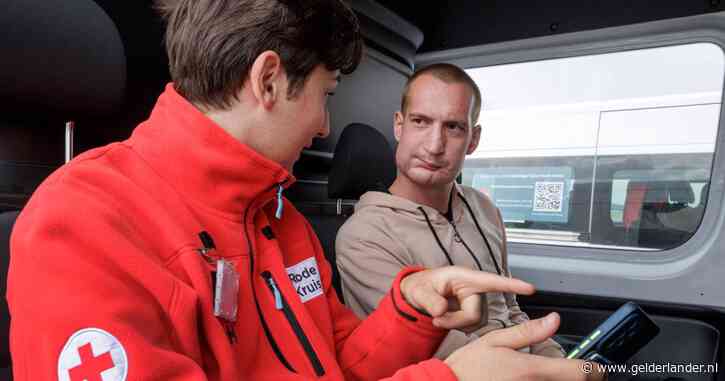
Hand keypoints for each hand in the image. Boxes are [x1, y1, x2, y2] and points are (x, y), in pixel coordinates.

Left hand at [399, 266, 534, 328]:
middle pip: (475, 313)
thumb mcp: (419, 291)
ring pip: (474, 323)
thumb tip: (440, 310)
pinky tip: (447, 319)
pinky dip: (457, 326)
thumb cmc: (421, 286)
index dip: (511, 285)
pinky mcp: (472, 312)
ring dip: (455, 324)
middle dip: (455, 320)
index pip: (490, 281)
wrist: (418, 295)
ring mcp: (473, 302)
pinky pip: (471, 327)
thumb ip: (429, 300)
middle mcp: (472, 289)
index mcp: (463, 277)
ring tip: (440, 316)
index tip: (530, 288)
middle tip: (437, 317)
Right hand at [445, 313, 605, 380]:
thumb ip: (528, 332)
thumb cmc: (467, 368)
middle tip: (574, 370)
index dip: (595, 369)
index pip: (581, 373)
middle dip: (580, 378)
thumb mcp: (495, 341)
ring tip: (557, 375)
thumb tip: (553, 320)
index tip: (595, 366)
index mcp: (531, 370)